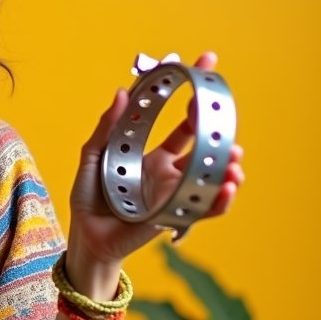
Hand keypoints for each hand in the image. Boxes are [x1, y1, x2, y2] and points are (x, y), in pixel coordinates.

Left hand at [68, 52, 244, 267]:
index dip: (198, 106)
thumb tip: (120, 93)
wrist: (85, 236)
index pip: (185, 127)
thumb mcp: (93, 156)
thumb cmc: (89, 198)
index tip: (210, 83)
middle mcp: (171, 175)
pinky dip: (219, 199)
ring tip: (234, 157)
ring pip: (212, 179)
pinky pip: (204, 209)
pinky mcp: (174, 217)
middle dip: (222, 134)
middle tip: (226, 119)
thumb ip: (107, 127)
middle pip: (206, 151)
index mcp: (154, 158)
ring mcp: (175, 196)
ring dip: (228, 167)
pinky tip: (227, 187)